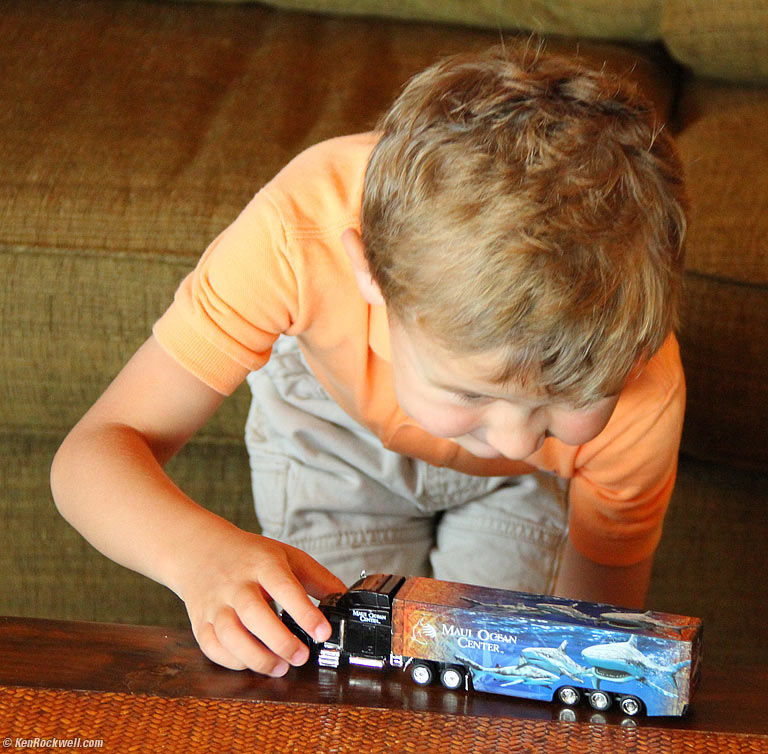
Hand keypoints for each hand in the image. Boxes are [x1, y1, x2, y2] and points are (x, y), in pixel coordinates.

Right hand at [174, 523, 345, 675]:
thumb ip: (316, 579)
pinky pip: (213, 647)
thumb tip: (344, 601)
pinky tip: (253, 661)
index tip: (323, 632)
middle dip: (280, 641)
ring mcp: (215, 603)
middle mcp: (236, 583)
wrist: (201, 549)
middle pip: (254, 614)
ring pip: (230, 635)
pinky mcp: (200, 621)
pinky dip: (233, 661)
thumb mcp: (287, 556)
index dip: (305, 612)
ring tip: (282, 666)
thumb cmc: (251, 556)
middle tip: (302, 656)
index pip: (285, 587)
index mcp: (262, 563)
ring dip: (257, 657)